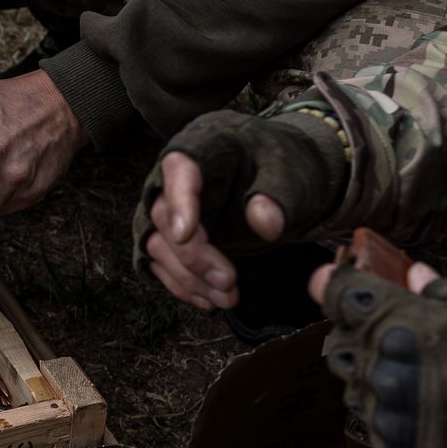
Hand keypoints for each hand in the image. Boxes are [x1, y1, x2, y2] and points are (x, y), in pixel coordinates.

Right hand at [135, 110, 346, 308]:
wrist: (280, 178)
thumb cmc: (281, 165)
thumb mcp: (289, 172)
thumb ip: (278, 193)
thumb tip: (266, 223)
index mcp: (201, 146)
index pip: (179, 169)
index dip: (179, 201)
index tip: (188, 235)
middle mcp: (171, 177)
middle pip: (162, 216)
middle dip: (193, 256)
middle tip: (229, 282)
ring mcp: (166, 208)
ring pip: (156, 245)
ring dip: (188, 277)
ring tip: (228, 298)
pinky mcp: (168, 236)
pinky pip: (160, 264)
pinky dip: (182, 286)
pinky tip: (209, 301)